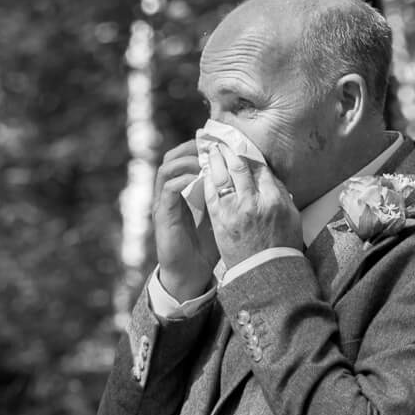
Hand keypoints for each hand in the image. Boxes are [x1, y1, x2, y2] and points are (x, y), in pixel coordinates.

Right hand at [152, 139, 219, 300]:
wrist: (191, 273)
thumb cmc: (209, 245)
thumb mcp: (222, 214)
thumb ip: (228, 195)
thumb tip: (252, 176)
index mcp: (183, 189)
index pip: (187, 157)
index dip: (202, 146)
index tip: (221, 140)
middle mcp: (170, 192)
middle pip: (173, 155)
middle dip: (192, 147)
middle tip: (211, 145)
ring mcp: (164, 202)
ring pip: (167, 167)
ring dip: (187, 160)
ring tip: (205, 160)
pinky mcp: (162, 214)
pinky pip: (169, 188)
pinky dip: (185, 180)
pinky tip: (201, 180)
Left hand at [202, 142, 300, 268]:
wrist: (265, 273)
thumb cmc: (281, 246)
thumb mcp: (292, 217)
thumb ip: (280, 194)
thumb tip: (269, 176)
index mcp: (275, 199)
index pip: (261, 168)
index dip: (250, 154)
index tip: (243, 146)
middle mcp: (255, 201)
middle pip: (240, 167)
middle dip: (230, 151)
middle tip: (223, 142)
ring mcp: (236, 210)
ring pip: (223, 176)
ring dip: (215, 160)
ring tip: (211, 151)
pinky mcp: (220, 220)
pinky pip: (211, 193)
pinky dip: (207, 179)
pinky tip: (204, 172)